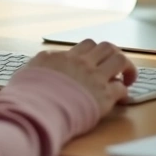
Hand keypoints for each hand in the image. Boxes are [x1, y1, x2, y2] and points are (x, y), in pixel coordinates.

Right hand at [20, 40, 137, 112]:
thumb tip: (42, 63)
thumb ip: (40, 64)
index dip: (95, 53)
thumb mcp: (28, 71)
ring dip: (127, 68)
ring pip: (120, 59)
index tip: (95, 62)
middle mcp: (82, 63)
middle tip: (116, 67)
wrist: (36, 110)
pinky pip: (121, 88)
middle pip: (107, 46)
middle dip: (114, 54)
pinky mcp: (104, 96)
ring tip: (127, 78)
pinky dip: (123, 92)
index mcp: (64, 56)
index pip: (87, 45)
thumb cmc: (28, 95)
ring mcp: (94, 78)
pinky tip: (120, 99)